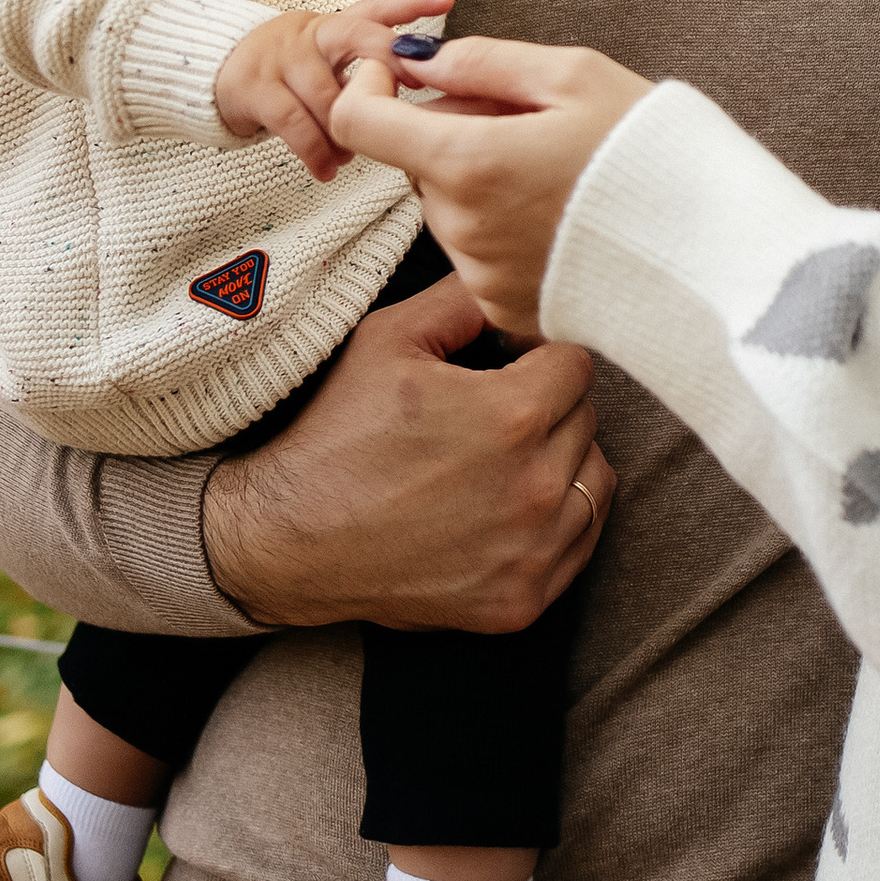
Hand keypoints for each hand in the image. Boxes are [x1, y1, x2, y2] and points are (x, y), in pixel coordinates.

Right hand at [201, 257, 612, 633]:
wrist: (285, 538)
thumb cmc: (334, 434)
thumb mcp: (390, 340)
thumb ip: (465, 299)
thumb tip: (514, 279)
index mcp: (512, 416)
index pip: (577, 364)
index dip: (539, 355)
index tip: (507, 365)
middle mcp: (534, 487)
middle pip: (587, 420)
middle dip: (549, 405)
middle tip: (492, 412)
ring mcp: (531, 552)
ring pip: (594, 480)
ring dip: (563, 460)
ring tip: (505, 457)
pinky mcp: (520, 601)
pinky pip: (579, 544)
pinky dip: (558, 521)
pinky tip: (510, 506)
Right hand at [212, 0, 453, 182]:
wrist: (214, 73)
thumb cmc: (284, 75)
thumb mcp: (324, 64)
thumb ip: (361, 73)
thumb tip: (418, 100)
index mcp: (334, 26)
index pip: (376, 8)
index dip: (411, 3)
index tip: (446, 1)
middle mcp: (311, 31)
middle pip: (358, 38)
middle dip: (387, 67)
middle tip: (406, 101)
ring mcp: (282, 56)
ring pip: (330, 95)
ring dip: (346, 133)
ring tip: (349, 156)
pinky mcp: (256, 85)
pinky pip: (296, 123)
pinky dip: (316, 152)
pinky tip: (325, 169)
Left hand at [330, 38, 655, 338]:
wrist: (716, 252)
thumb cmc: (653, 155)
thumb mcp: (576, 75)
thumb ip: (483, 60)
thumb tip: (420, 60)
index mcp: (469, 162)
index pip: (359, 122)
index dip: (367, 88)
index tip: (396, 75)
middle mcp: (463, 228)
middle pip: (418, 164)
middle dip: (453, 133)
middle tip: (530, 121)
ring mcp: (482, 277)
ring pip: (450, 208)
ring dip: (480, 183)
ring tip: (557, 173)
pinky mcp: (506, 310)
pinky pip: (479, 254)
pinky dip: (504, 230)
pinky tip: (562, 218)